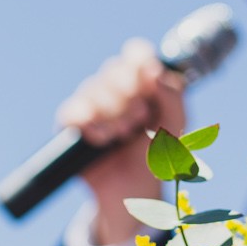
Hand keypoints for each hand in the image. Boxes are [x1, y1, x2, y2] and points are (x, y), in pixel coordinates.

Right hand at [56, 38, 186, 245]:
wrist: (136, 192)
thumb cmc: (157, 156)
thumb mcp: (175, 126)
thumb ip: (173, 96)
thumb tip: (154, 71)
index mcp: (141, 82)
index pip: (136, 53)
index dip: (141, 61)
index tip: (150, 80)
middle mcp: (113, 87)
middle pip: (114, 69)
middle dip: (130, 96)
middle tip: (140, 120)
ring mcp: (90, 104)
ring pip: (93, 88)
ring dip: (113, 114)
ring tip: (123, 135)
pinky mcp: (71, 124)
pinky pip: (73, 111)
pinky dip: (92, 125)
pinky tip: (103, 140)